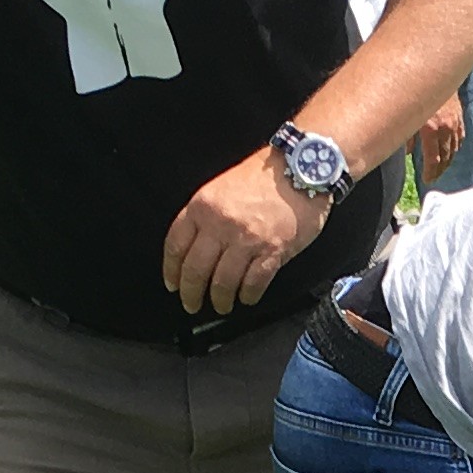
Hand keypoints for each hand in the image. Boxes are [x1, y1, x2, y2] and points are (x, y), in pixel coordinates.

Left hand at [163, 145, 329, 317]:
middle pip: (195, 270)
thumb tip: (195, 249)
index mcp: (203, 206)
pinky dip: (248, 296)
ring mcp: (246, 239)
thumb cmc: (264, 176)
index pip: (176, 246)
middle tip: (192, 305)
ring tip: (222, 306)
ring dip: (220, 300)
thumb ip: (205, 216)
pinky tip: (247, 298)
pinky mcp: (272, 250)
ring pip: (223, 282)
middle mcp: (220, 224)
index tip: (172, 284)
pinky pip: (254, 283)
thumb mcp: (221, 188)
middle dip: (191, 294)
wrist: (300, 166)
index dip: (171, 271)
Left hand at [414, 93, 465, 181]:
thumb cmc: (414, 91)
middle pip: (445, 158)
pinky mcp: (459, 117)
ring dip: (447, 161)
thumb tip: (407, 152)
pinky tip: (449, 152)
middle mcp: (445, 128)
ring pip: (454, 150)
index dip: (431, 173)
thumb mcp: (407, 115)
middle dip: (439, 170)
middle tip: (432, 177)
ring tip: (440, 168)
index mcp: (431, 128)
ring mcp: (454, 123)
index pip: (434, 160)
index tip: (427, 179)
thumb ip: (407, 136)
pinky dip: (455, 148)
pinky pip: (459, 138)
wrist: (434, 71)